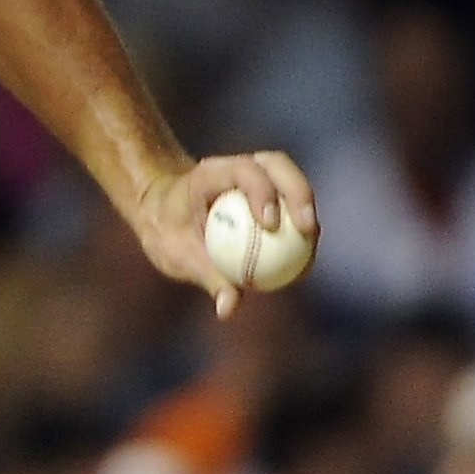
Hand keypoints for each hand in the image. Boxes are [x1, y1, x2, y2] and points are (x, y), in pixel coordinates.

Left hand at [133, 151, 318, 318]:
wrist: (163, 214)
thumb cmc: (167, 232)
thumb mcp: (176, 255)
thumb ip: (205, 276)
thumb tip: (228, 308)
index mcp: (209, 174)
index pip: (241, 171)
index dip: (261, 191)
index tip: (270, 225)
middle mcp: (236, 168)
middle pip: (276, 165)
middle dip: (298, 192)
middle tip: (307, 229)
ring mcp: (254, 177)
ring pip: (289, 179)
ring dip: (306, 207)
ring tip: (312, 244)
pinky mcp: (267, 193)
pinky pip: (290, 205)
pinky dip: (301, 227)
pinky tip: (305, 261)